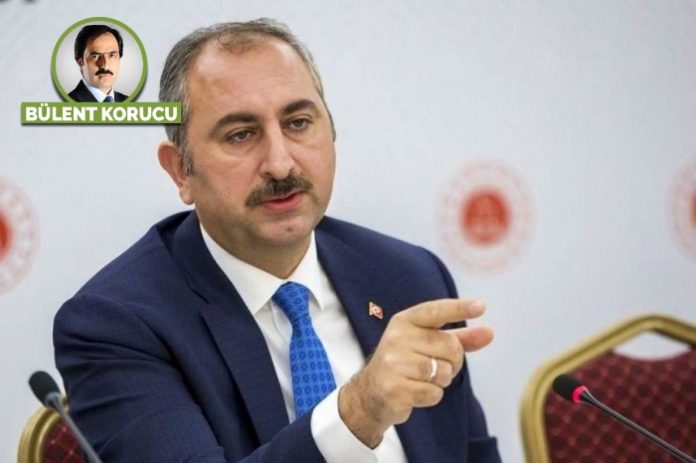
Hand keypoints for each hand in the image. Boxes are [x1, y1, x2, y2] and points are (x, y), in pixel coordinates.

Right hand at [338, 299, 492, 447]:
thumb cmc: (404, 363)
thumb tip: (489, 332)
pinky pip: (433, 393)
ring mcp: (393, 363)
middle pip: (450, 346)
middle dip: (453, 361)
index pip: (435, 311)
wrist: (370, 392)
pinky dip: (431, 396)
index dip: (459, 308)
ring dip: (441, 381)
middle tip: (435, 366)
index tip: (481, 306)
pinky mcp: (394, 388)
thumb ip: (459, 338)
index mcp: (405, 321)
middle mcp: (397, 337)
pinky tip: (415, 392)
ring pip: (443, 372)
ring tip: (422, 379)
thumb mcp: (427, 344)